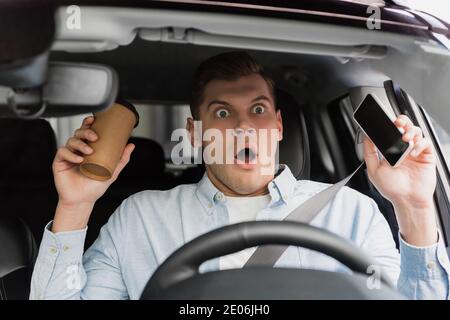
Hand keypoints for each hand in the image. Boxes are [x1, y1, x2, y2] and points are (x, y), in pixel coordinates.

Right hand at [53, 115, 134, 206]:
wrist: (83, 200)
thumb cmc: (95, 186)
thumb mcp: (112, 171)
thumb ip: (122, 159)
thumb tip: (131, 146)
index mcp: (88, 149)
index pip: (87, 132)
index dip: (89, 123)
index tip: (94, 120)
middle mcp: (78, 150)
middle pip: (79, 133)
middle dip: (86, 131)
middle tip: (95, 137)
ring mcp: (68, 155)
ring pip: (71, 141)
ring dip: (80, 143)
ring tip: (89, 151)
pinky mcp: (59, 162)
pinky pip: (62, 152)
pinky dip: (70, 154)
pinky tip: (78, 159)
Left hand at [363, 114, 437, 245]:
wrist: (406, 200)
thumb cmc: (392, 188)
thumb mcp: (374, 169)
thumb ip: (369, 153)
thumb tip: (366, 137)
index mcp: (391, 150)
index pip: (391, 132)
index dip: (390, 124)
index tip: (385, 121)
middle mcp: (403, 149)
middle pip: (405, 127)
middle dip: (402, 121)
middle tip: (397, 123)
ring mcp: (416, 152)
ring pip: (416, 132)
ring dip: (410, 131)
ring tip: (405, 139)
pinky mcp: (426, 156)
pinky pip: (426, 143)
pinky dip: (420, 144)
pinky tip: (413, 152)